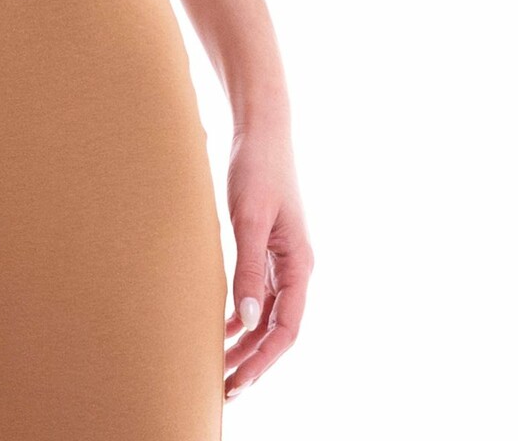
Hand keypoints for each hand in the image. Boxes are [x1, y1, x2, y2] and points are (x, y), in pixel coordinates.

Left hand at [223, 116, 313, 398]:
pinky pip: (256, 294)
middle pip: (277, 329)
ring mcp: (279, 258)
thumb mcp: (248, 219)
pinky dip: (240, 315)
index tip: (240, 381)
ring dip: (245, 342)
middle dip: (253, 361)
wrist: (260, 129)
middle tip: (224, 389)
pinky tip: (220, 328)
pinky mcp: (264, 246)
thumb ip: (247, 269)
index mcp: (299, 264)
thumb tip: (246, 321)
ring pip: (266, 315)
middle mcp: (294, 267)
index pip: (287, 329)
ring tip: (218, 368)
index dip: (265, 360)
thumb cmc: (257, 168)